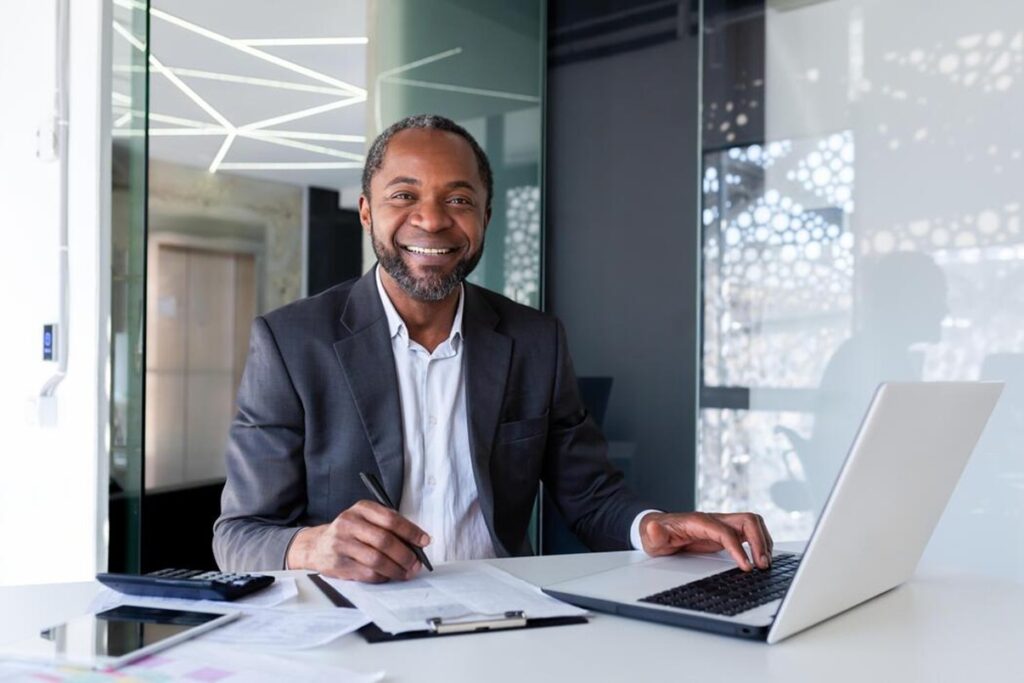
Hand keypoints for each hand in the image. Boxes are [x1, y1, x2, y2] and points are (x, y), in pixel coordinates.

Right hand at [286, 500, 429, 581]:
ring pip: (377, 560)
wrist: (317, 545)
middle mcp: (349, 523)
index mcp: (361, 508)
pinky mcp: (338, 564)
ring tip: (406, 572)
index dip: (411, 531)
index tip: (424, 541)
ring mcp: (341, 544)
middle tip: (416, 563)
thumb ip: (389, 527)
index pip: (391, 519)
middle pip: (385, 540)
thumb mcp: (366, 519)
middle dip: (405, 554)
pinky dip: (383, 577)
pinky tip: (389, 575)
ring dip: (396, 569)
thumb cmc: (350, 532)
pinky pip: (367, 573)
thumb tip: (417, 542)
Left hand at [639, 511, 773, 570]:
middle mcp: (714, 520)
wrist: (657, 530)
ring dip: (763, 542)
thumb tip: (653, 527)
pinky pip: (750, 533)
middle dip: (759, 541)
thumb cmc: (657, 534)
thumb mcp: (651, 536)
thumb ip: (654, 533)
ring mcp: (721, 525)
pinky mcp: (726, 532)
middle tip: (763, 565)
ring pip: (752, 524)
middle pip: (747, 520)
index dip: (738, 548)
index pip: (725, 531)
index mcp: (699, 521)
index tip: (746, 566)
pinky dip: (760, 543)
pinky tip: (760, 559)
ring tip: (765, 564)